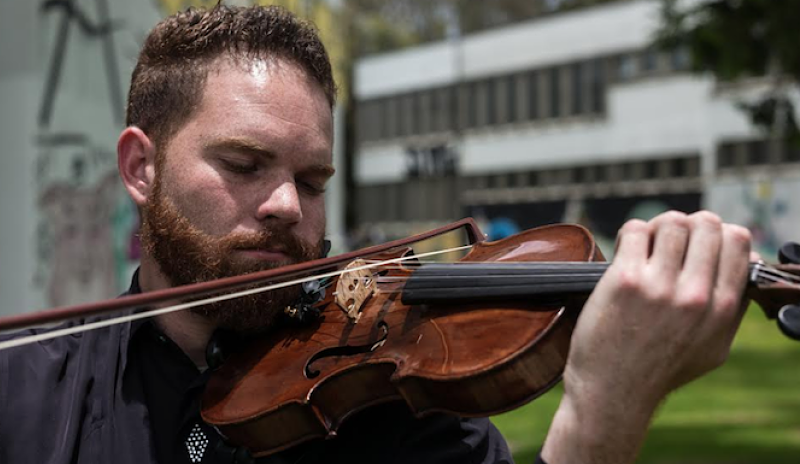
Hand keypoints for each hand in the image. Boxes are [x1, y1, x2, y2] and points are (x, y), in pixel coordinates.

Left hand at [542, 211, 752, 463]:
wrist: (613, 392)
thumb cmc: (660, 369)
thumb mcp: (713, 347)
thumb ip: (732, 307)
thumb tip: (744, 260)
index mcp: (722, 308)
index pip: (738, 241)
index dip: (718, 232)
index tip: (699, 242)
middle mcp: (695, 295)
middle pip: (706, 224)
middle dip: (689, 224)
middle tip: (671, 239)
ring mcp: (660, 286)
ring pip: (671, 222)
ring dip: (658, 226)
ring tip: (647, 243)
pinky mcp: (625, 281)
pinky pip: (635, 230)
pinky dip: (631, 233)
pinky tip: (626, 250)